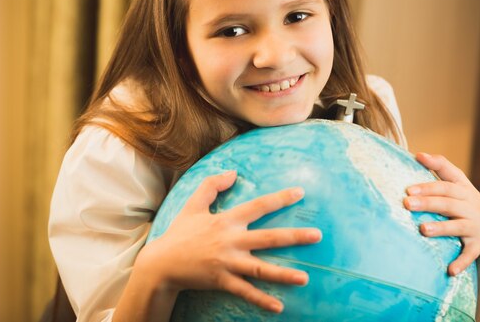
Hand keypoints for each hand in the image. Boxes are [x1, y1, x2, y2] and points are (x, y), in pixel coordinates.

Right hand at [138, 170, 321, 312]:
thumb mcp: (193, 205)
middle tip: (318, 236)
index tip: (301, 192)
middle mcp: (231, 241)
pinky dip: (261, 300)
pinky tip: (279, 306)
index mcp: (226, 220)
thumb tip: (233, 172)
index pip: (258, 206)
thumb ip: (211, 185)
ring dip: (284, 274)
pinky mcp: (222, 281)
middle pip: (268, 238)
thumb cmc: (180, 233)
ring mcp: (227, 263)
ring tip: (305, 278)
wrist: (161, 264)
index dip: (280, 198)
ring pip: (261, 269)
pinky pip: (245, 292)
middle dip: (294, 236)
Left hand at [403, 153, 479, 275]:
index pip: (444, 186)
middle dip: (428, 203)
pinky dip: (461, 262)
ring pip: (458, 227)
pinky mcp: (478, 245)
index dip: (427, 187)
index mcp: (462, 191)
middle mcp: (469, 208)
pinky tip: (450, 270)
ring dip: (441, 229)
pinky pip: (470, 255)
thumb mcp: (459, 181)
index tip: (409, 189)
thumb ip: (440, 166)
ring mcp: (474, 227)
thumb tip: (417, 153)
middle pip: (448, 204)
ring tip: (423, 230)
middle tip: (407, 204)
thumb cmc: (467, 199)